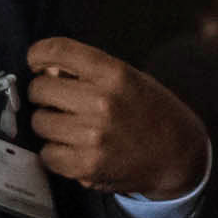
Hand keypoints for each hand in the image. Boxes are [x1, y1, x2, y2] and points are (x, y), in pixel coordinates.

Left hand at [28, 37, 210, 201]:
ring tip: (71, 128)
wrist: (179, 155)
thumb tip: (45, 72)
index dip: (38, 54)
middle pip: (39, 89)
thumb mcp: (131, 79)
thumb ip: (89, 73)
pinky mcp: (87, 165)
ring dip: (50, 124)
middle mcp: (102, 102)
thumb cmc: (153, 113)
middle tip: (60, 102)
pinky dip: (56, 152)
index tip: (37, 62)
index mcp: (115, 74)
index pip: (57, 51)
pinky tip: (74, 148)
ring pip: (39, 122)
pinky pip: (47, 154)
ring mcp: (93, 136)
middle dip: (45, 94)